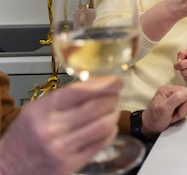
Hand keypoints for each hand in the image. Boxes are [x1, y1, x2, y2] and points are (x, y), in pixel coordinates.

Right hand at [0, 76, 121, 174]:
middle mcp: (52, 128)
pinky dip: (110, 132)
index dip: (104, 84)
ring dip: (113, 114)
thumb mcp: (36, 109)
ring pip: (102, 125)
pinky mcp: (70, 164)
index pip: (81, 91)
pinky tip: (108, 127)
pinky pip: (100, 143)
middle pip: (96, 107)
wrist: (8, 166)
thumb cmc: (25, 134)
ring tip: (113, 110)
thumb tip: (97, 84)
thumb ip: (64, 97)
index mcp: (42, 110)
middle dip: (112, 98)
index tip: (117, 80)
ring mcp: (62, 148)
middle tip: (116, 95)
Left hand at [141, 85, 186, 138]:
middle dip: (182, 110)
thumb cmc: (154, 119)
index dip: (183, 103)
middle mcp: (172, 92)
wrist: (151, 128)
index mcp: (168, 89)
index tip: (174, 110)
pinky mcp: (177, 104)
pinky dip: (181, 115)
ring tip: (172, 116)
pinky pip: (186, 108)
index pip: (186, 92)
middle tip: (172, 114)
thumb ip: (175, 99)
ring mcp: (175, 98)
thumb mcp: (164, 109)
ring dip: (181, 113)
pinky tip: (173, 116)